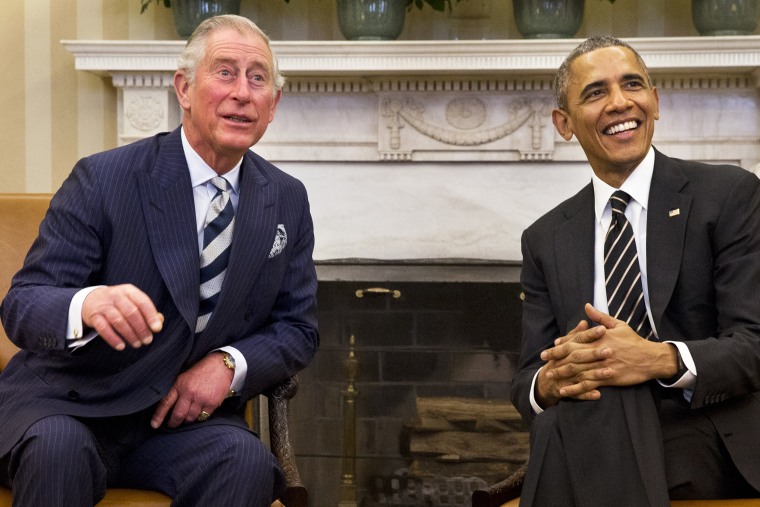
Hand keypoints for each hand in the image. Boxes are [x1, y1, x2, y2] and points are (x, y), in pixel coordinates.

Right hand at [82, 284, 163, 350]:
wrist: (90, 300)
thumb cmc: (118, 303)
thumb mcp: (132, 302)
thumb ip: (147, 312)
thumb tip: (159, 324)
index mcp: (129, 291)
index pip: (143, 302)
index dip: (151, 316)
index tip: (157, 329)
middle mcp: (116, 296)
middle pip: (131, 312)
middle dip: (141, 328)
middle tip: (148, 341)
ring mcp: (103, 306)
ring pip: (118, 321)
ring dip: (129, 334)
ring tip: (137, 344)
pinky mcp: (94, 316)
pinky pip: (103, 328)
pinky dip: (113, 338)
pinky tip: (121, 346)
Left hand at [151, 353, 234, 428]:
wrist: (221, 365)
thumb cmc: (201, 371)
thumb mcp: (185, 377)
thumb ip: (177, 389)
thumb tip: (169, 406)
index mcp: (180, 384)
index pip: (166, 403)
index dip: (159, 416)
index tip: (154, 425)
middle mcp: (189, 392)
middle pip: (178, 415)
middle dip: (173, 423)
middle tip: (172, 425)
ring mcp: (201, 399)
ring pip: (190, 418)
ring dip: (187, 420)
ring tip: (187, 417)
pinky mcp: (212, 403)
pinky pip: (203, 417)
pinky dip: (200, 417)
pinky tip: (199, 412)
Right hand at [535, 317, 607, 406]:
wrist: (546, 380)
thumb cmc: (561, 359)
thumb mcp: (566, 345)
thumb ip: (576, 335)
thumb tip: (584, 322)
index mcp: (566, 348)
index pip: (578, 339)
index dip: (590, 334)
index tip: (603, 329)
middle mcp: (565, 361)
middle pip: (579, 356)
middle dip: (593, 354)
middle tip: (609, 351)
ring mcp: (565, 376)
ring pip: (580, 374)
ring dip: (595, 374)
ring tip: (610, 372)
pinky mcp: (566, 390)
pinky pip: (577, 393)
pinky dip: (586, 394)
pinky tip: (598, 394)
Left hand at [539, 303, 676, 403]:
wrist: (650, 358)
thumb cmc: (634, 340)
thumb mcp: (618, 324)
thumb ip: (599, 317)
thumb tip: (586, 306)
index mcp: (598, 338)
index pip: (574, 340)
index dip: (561, 344)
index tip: (551, 346)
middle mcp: (597, 352)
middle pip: (571, 355)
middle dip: (556, 357)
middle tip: (543, 360)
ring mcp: (601, 366)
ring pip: (577, 370)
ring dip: (562, 374)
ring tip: (550, 377)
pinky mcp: (607, 379)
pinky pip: (587, 384)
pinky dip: (574, 389)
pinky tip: (564, 391)